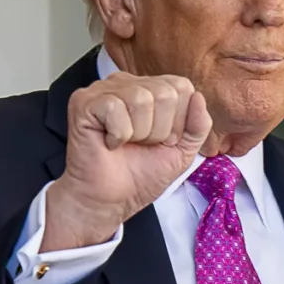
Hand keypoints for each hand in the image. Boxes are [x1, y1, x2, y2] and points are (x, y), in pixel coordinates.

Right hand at [44, 72, 212, 250]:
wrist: (111, 200)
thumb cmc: (139, 176)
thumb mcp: (182, 151)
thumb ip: (198, 126)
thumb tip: (199, 97)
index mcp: (149, 88)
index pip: (181, 87)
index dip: (177, 122)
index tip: (160, 142)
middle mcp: (126, 83)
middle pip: (165, 93)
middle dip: (159, 130)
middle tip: (140, 145)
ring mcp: (103, 90)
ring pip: (141, 99)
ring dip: (139, 134)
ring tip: (126, 144)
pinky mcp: (84, 102)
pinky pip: (115, 109)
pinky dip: (118, 135)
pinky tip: (109, 143)